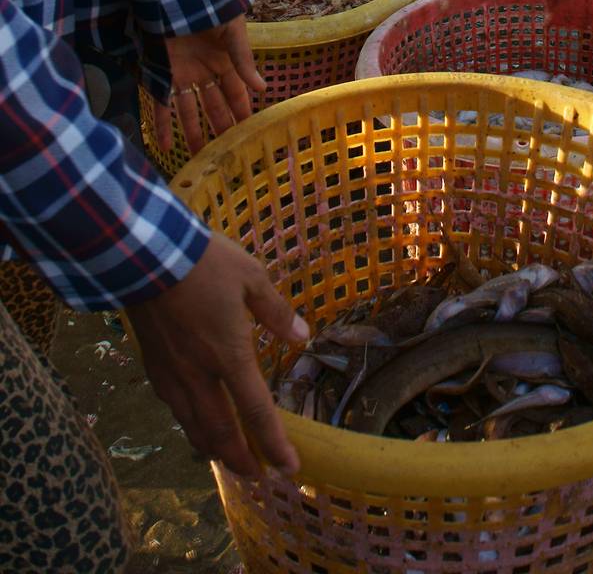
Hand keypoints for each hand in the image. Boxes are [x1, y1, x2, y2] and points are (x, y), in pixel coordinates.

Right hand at [125, 233, 307, 476]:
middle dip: (241, 460)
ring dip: (213, 449)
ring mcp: (172, 374)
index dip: (274, 444)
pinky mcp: (153, 366)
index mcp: (228, 355)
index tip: (289, 467)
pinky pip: (174, 408)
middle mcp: (199, 374)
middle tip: (258, 477)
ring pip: (193, 427)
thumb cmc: (206, 264)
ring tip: (228, 460)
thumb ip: (276, 312)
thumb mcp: (251, 278)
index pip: (255, 412)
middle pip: (221, 432)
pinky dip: (189, 426)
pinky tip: (195, 424)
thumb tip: (302, 336)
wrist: (147, 257)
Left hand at [150, 17, 262, 156]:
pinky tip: (166, 147)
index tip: (251, 134)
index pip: (237, 93)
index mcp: (225, 60)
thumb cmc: (210, 6)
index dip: (243, 112)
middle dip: (222, 128)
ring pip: (189, 112)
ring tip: (200, 158)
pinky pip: (161, 105)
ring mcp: (182, 75)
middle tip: (229, 155)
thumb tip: (262, 89)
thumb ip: (243, 60)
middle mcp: (204, 71)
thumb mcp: (232, 31)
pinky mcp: (160, 75)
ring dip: (193, 134)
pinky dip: (162, 126)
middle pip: (214, 106)